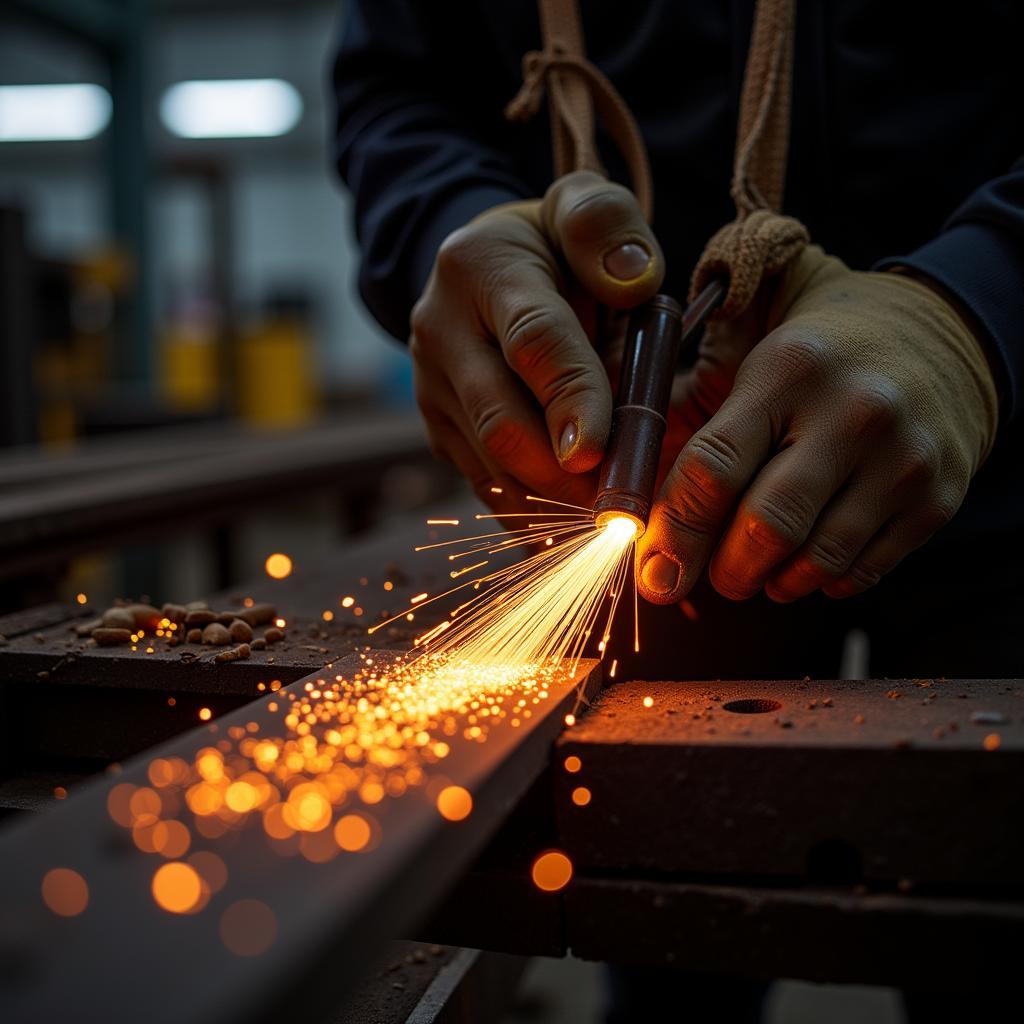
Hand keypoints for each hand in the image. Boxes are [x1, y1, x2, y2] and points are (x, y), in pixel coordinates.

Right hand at [410, 171, 663, 507]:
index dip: (570, 398)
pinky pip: (486, 488)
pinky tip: (572, 531)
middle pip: (501, 422)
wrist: (481, 269)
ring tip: (609, 519)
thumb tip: (636, 282)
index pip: (532, 340)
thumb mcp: (581, 210)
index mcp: (481, 269)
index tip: (599, 449)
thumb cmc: (551, 247)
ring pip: (492, 468)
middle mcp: (441, 333)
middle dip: (564, 474)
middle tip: (622, 503)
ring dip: (553, 505)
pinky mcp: (439, 431)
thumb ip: (607, 228)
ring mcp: (432, 390)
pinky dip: (532, 518)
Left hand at [637, 245, 998, 603]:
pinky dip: (821, 582)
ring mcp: (902, 459)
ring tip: (761, 567)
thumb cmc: (824, 357)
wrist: (943, 334)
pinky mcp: (936, 498)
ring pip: (816, 561)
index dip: (676, 531)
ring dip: (772, 582)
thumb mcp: (757, 363)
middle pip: (766, 527)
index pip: (715, 467)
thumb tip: (644, 522)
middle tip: (715, 573)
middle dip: (725, 570)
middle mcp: (852, 412)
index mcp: (789, 370)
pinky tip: (809, 561)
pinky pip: (862, 572)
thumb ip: (701, 431)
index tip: (654, 571)